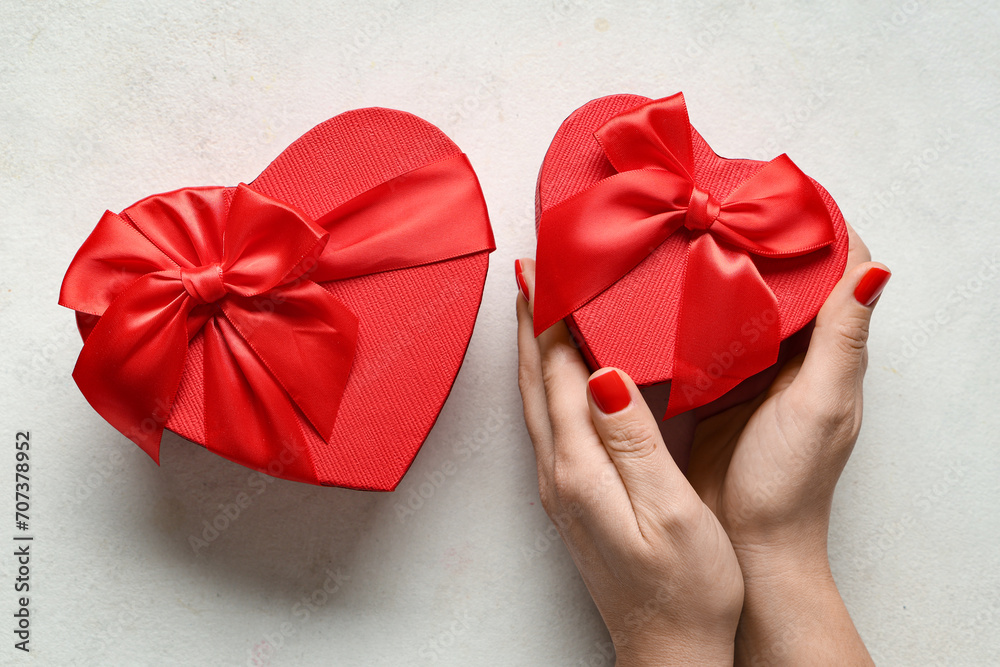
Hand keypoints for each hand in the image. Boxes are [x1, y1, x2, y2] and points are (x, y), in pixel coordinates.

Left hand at [515, 258, 743, 665]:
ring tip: (538, 305)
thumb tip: (604, 375)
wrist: (669, 652)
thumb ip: (633, 441)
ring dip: (533, 348)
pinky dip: (548, 382)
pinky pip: (550, 421)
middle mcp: (560, 473)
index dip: (548, 315)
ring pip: (537, 399)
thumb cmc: (684, 590)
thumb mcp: (670, 512)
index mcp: (581, 468)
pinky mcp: (575, 497)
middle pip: (534, 379)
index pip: (557, 372)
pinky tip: (564, 373)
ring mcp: (562, 487)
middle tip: (530, 268)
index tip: (543, 265)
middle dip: (528, 320)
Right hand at [686, 223, 887, 664]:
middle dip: (764, 234)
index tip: (787, 186)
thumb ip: (841, 340)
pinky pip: (707, 328)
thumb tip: (877, 269)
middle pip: (787, 277)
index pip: (838, 270)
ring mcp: (750, 365)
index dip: (819, 225)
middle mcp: (793, 351)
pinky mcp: (712, 380)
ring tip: (697, 223)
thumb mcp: (822, 405)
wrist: (744, 541)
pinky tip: (671, 281)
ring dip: (727, 262)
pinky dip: (696, 300)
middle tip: (728, 194)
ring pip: (744, 296)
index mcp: (828, 351)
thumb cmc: (789, 481)